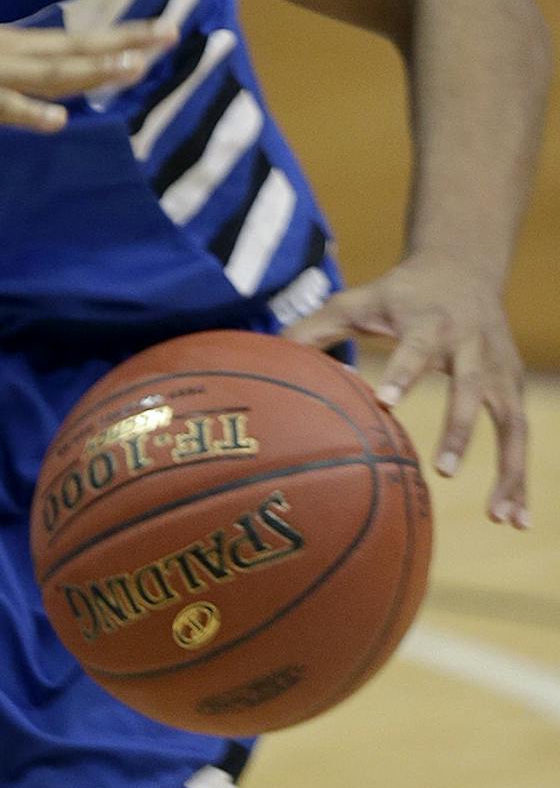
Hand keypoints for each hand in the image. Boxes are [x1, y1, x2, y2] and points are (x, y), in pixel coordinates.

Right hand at [0, 18, 176, 134]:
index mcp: (5, 46)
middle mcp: (2, 52)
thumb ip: (5, 81)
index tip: (160, 32)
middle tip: (169, 35)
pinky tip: (56, 120)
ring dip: (89, 70)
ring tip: (131, 68)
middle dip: (121, 44)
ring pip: (45, 72)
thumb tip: (40, 97)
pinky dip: (28, 112)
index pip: (71, 42)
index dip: (116, 37)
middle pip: (72, 49)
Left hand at [283, 254, 529, 527]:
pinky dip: (522, 479)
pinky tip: (515, 520)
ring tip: (499, 517)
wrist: (463, 267)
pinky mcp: (513, 387)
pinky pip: (522, 437)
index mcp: (427, 322)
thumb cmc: (396, 295)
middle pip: (471, 387)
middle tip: (443, 470)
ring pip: (512, 421)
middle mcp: (470, 346)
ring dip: (510, 470)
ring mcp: (499, 369)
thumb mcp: (354, 302)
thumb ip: (312, 331)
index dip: (403, 373)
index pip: (415, 348)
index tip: (384, 403)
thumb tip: (267, 360)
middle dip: (460, 428)